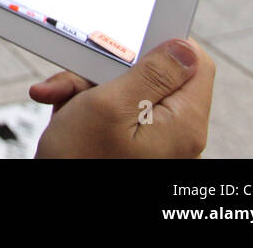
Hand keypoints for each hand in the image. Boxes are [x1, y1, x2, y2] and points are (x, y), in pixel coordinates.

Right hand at [30, 38, 214, 157]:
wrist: (57, 206)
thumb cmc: (78, 162)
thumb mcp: (109, 105)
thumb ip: (152, 73)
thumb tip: (185, 47)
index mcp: (183, 124)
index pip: (195, 64)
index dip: (162, 46)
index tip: (126, 46)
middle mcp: (177, 135)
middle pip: (153, 77)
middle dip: (107, 72)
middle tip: (78, 81)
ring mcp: (155, 142)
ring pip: (126, 93)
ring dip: (88, 90)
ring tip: (63, 103)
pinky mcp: (133, 147)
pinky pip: (115, 114)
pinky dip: (86, 109)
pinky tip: (64, 115)